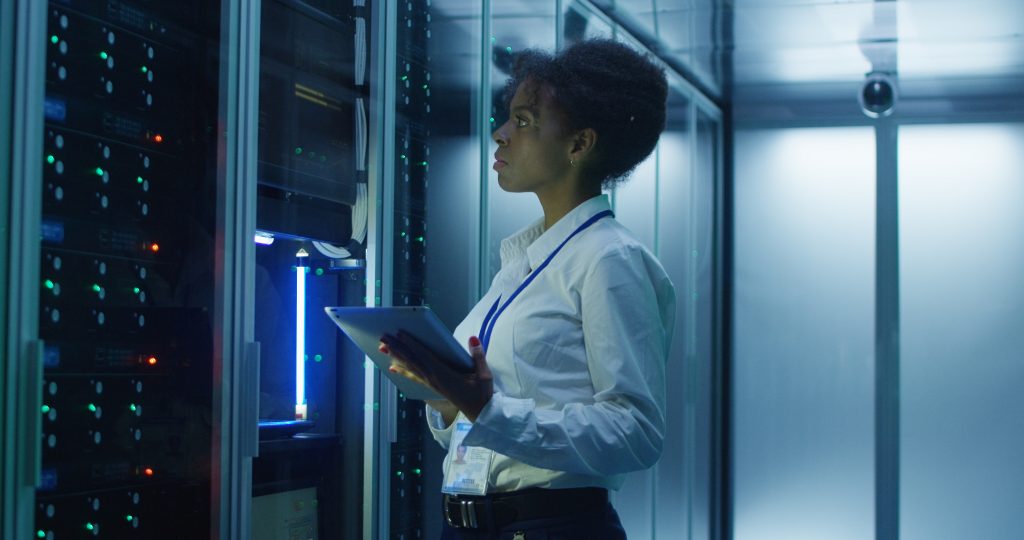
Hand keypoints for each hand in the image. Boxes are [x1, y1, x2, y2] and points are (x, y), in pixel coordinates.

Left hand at [379, 333, 493, 421]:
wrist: (480, 414)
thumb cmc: (482, 394)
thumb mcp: (484, 375)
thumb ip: (478, 356)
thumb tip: (473, 338)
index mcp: (444, 374)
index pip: (424, 355)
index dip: (412, 344)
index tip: (399, 333)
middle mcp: (433, 379)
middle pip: (412, 360)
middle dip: (397, 348)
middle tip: (383, 338)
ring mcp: (431, 383)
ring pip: (410, 367)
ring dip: (396, 356)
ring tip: (383, 348)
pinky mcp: (432, 387)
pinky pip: (414, 376)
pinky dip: (403, 370)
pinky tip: (393, 367)